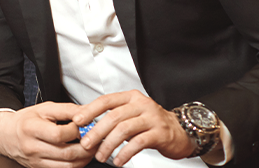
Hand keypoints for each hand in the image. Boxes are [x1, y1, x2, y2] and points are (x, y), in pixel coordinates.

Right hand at [0, 102, 93, 167]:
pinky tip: (80, 156)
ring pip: (68, 165)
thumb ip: (67, 110)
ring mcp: (36, 161)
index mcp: (31, 128)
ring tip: (91, 148)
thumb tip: (88, 112)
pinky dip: (76, 164)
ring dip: (85, 158)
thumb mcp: (44, 109)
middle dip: (87, 147)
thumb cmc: (26, 120)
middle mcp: (32, 147)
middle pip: (67, 153)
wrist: (6, 135)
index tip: (84, 125)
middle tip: (96, 139)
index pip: (60, 134)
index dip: (77, 131)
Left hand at [74, 90, 193, 165]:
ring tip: (100, 156)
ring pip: (124, 130)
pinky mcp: (160, 133)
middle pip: (113, 117)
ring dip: (109, 145)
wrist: (182, 131)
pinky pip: (138, 143)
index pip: (106, 101)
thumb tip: (85, 125)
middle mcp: (142, 104)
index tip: (77, 121)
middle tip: (86, 144)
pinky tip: (118, 161)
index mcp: (131, 97)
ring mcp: (152, 118)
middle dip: (96, 132)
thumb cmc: (151, 123)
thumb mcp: (131, 114)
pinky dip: (125, 153)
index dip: (89, 111)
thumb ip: (112, 117)